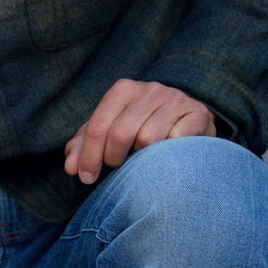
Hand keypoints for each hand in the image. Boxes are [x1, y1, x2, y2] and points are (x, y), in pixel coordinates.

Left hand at [63, 79, 216, 184]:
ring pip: (149, 139)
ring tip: (144, 158)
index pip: (98, 125)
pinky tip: (168, 155)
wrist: (189, 116)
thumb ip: (87, 145)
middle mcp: (149, 90)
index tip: (85, 178)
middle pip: (120, 133)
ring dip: (143, 158)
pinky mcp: (197, 113)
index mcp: (123, 90)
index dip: (89, 156)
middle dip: (113, 158)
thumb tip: (70, 168)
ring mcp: (174, 99)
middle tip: (117, 169)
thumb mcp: (112, 129)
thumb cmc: (143, 126)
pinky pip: (176, 141)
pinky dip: (168, 154)